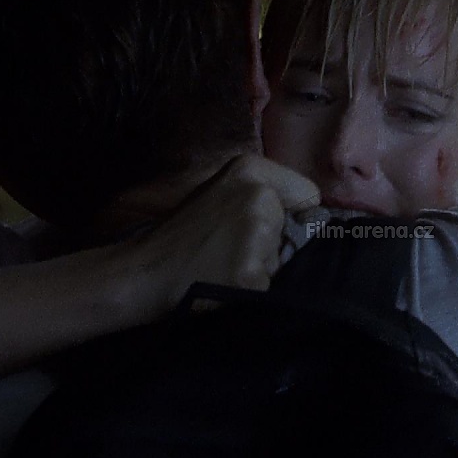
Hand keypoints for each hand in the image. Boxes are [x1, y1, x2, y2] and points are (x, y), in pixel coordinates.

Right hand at [108, 153, 318, 322]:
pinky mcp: (251, 274)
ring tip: (224, 264)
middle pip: (297, 231)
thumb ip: (263, 193)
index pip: (308, 193)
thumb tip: (312, 215)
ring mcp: (255, 236)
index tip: (269, 226)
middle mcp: (257, 196)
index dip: (294, 214)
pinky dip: (251, 289)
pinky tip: (224, 282)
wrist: (146, 272)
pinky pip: (270, 285)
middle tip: (232, 248)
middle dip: (274, 244)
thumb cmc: (183, 235)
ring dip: (261, 267)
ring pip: (283, 259)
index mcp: (250, 169)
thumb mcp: (221, 192)